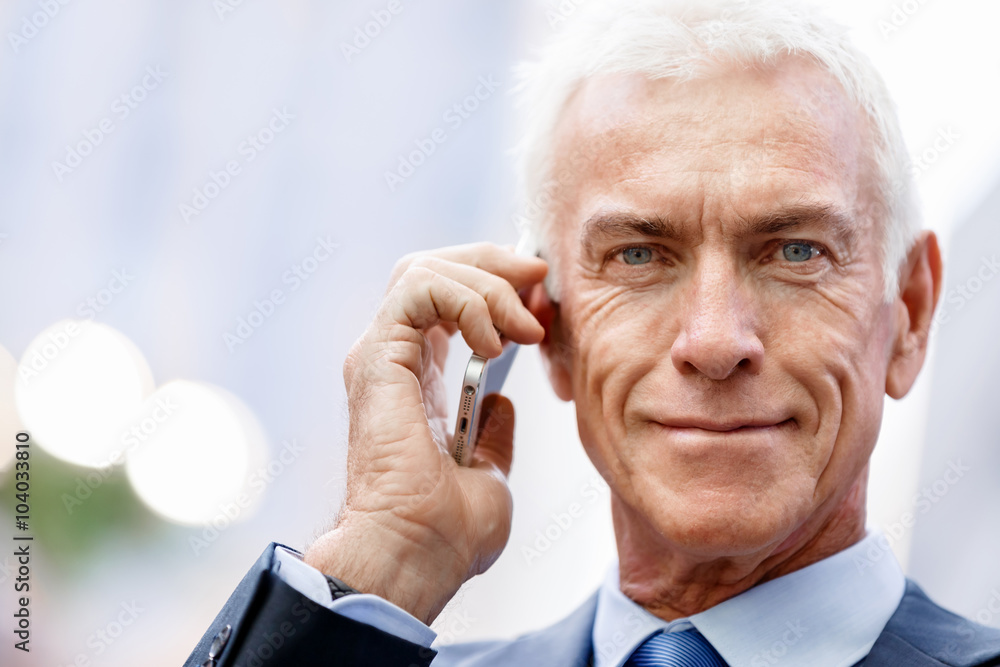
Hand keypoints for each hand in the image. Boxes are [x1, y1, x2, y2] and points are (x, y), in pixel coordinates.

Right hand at [304, 243, 546, 623]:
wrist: (417, 553)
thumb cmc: (446, 532)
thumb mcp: (489, 473)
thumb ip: (494, 433)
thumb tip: (502, 404)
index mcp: (415, 381)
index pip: (446, 299)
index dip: (496, 285)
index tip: (544, 299)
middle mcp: (393, 359)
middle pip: (435, 269)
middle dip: (495, 264)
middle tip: (540, 281)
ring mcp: (381, 354)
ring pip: (426, 269)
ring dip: (488, 282)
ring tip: (525, 324)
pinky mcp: (378, 355)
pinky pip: (419, 289)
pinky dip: (467, 300)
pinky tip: (496, 339)